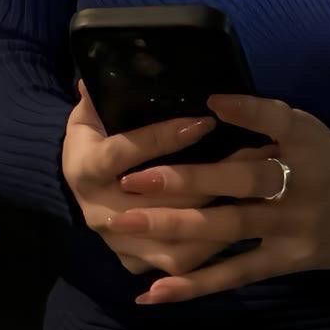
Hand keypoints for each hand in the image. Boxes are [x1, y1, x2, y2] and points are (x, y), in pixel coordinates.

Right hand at [61, 82, 247, 276]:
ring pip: (171, 243)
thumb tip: (103, 68)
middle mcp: (98, 211)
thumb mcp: (92, 111)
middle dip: (205, 183)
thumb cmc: (95, 136)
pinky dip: (210, 248)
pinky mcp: (134, 261)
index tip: (204, 122)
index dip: (162, 138)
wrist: (80, 182)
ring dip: (213, 222)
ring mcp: (118, 242)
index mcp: (84, 167)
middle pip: (156, 206)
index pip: (124, 153)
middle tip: (246, 161)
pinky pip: (178, 262)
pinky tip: (241, 223)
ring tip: (249, 196)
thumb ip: (103, 93)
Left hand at [105, 91, 329, 305]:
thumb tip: (209, 124)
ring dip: (173, 227)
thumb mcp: (313, 135)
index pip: (277, 118)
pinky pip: (236, 273)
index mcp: (309, 140)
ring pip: (228, 228)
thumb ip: (268, 135)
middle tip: (131, 176)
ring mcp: (295, 226)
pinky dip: (195, 284)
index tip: (208, 101)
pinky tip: (156, 289)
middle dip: (183, 180)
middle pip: (241, 180)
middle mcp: (302, 182)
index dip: (245, 109)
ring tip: (125, 224)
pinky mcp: (289, 261)